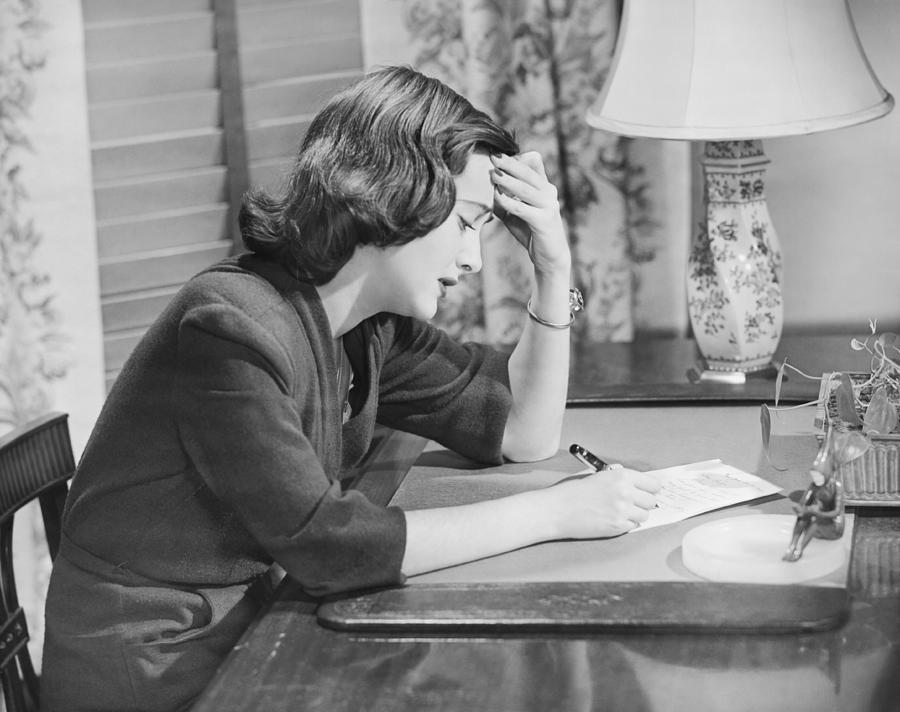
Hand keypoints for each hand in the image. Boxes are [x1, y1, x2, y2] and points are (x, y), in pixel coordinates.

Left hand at [491, 152, 570, 274]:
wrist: (549, 256)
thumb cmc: (531, 232)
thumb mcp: (515, 212)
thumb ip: (504, 199)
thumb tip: (488, 188)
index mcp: (544, 187)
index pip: (535, 163)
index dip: (518, 157)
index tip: (498, 154)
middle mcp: (549, 192)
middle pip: (528, 172)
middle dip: (509, 164)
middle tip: (492, 156)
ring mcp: (549, 205)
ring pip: (525, 188)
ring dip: (507, 180)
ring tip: (492, 175)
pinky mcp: (544, 220)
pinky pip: (522, 208)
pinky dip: (508, 201)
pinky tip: (497, 197)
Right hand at [545, 468, 660, 539]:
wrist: (557, 509)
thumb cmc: (571, 491)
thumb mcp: (595, 475)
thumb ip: (616, 477)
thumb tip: (633, 482)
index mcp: (621, 475)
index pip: (652, 484)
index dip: (650, 489)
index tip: (648, 492)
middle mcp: (625, 492)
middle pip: (651, 501)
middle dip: (643, 502)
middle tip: (632, 503)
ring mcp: (623, 511)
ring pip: (644, 515)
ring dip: (635, 514)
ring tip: (619, 512)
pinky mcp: (618, 526)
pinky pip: (633, 526)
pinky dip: (626, 524)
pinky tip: (612, 519)